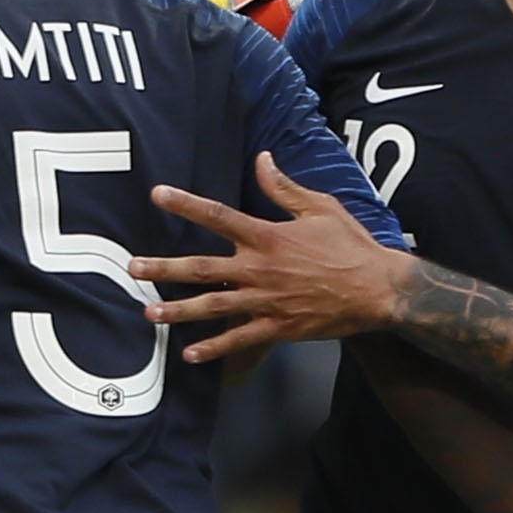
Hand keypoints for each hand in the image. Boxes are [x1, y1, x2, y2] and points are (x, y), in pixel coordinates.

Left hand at [134, 152, 411, 361]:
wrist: (380, 290)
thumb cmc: (350, 245)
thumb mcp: (320, 208)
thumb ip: (284, 187)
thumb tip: (262, 158)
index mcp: (268, 237)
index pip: (219, 216)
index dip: (186, 204)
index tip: (157, 195)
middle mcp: (260, 269)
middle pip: (202, 268)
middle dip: (164, 268)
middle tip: (133, 268)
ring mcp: (266, 301)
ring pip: (213, 307)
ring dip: (178, 311)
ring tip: (148, 313)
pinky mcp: (277, 327)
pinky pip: (239, 339)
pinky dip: (214, 348)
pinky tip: (188, 354)